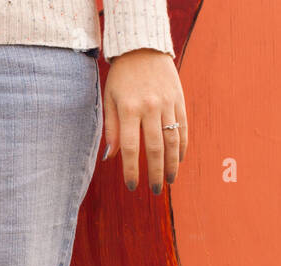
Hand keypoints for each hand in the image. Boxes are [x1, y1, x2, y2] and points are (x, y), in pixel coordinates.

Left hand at [102, 48, 187, 192]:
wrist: (143, 48)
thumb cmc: (121, 78)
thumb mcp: (109, 100)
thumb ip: (111, 129)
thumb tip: (110, 158)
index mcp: (128, 110)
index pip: (129, 148)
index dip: (131, 170)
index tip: (132, 186)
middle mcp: (150, 108)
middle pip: (154, 148)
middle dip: (155, 173)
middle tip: (155, 191)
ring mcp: (167, 104)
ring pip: (172, 140)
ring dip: (171, 164)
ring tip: (169, 181)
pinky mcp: (179, 100)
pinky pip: (183, 127)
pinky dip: (182, 146)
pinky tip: (178, 160)